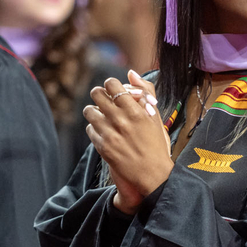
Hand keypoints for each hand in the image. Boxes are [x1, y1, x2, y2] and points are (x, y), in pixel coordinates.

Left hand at [84, 70, 171, 213]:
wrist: (152, 174)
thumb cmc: (156, 144)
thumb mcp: (156, 116)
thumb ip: (146, 91)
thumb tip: (131, 72)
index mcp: (136, 111)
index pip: (112, 85)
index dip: (110, 84)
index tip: (113, 89)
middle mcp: (121, 120)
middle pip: (96, 94)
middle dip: (99, 94)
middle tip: (104, 99)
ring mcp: (110, 134)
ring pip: (89, 111)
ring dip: (94, 110)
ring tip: (102, 116)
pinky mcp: (102, 147)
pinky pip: (89, 128)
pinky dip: (94, 128)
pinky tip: (104, 131)